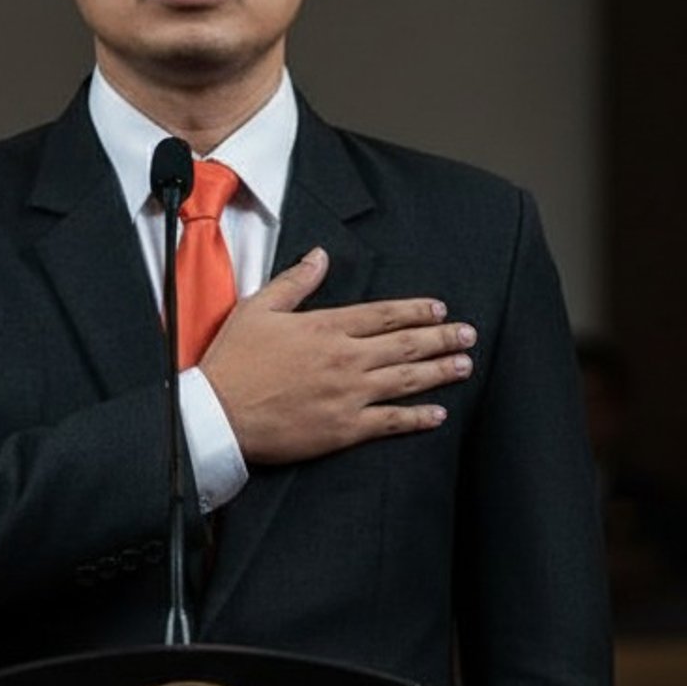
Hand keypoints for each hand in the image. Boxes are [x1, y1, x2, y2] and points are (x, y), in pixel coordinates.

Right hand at [199, 248, 475, 464]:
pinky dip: (417, 418)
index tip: (438, 309)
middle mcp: (345, 358)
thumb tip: (320, 256)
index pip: (382, 314)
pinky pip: (390, 422)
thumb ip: (294, 282)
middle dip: (441, 338)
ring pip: (406, 381)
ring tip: (464, 365)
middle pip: (404, 345)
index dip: (414, 311)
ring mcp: (348, 394)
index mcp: (326, 326)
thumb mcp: (258, 309)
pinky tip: (438, 414)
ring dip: (439, 372)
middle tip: (467, 335)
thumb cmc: (233, 362)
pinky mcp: (343, 429)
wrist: (218, 413)